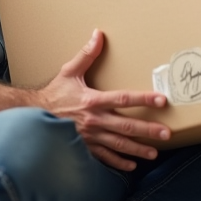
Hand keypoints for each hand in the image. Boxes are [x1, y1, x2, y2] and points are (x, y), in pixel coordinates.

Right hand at [38, 29, 170, 170]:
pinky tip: (131, 166)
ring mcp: (90, 137)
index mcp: (93, 100)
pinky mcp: (85, 148)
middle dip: (148, 130)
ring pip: (119, 144)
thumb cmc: (54, 94)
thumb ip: (86, 55)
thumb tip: (98, 34)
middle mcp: (95, 120)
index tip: (161, 101)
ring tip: (154, 152)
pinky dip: (118, 163)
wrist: (34, 115)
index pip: (123, 99)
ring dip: (138, 149)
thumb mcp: (69, 72)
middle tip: (167, 133)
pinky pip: (104, 158)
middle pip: (127, 126)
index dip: (144, 99)